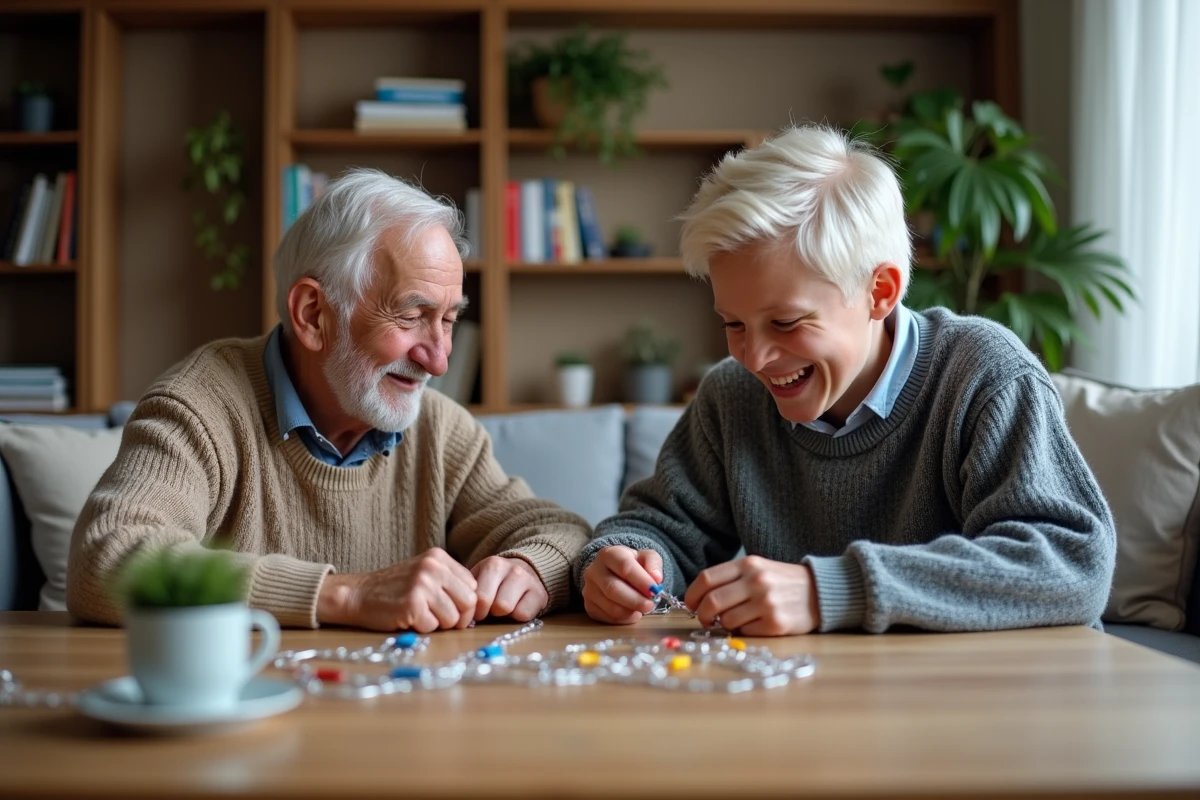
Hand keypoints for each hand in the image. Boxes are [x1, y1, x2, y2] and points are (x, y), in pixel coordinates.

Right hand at [317, 547, 476, 631]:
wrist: (357, 594)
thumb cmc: (394, 589)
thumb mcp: (424, 573)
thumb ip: (449, 583)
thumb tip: (477, 608)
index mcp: (439, 557)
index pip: (473, 586)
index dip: (466, 604)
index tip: (452, 610)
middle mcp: (433, 567)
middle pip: (469, 603)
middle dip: (458, 618)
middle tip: (440, 620)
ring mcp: (422, 585)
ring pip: (453, 618)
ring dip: (439, 625)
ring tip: (421, 617)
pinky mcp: (412, 604)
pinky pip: (433, 627)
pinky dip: (423, 629)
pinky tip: (409, 619)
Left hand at [471, 556, 547, 621]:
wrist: (524, 572)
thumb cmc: (496, 581)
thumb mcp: (480, 578)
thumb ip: (470, 591)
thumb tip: (462, 613)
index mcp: (494, 564)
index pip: (480, 597)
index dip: (476, 610)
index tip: (477, 610)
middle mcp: (513, 569)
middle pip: (495, 604)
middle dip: (490, 612)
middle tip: (490, 610)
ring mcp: (529, 581)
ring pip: (508, 609)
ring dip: (504, 614)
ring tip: (503, 607)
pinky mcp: (541, 594)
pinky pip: (524, 615)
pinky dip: (518, 617)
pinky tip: (517, 608)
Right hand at [581, 545, 662, 624]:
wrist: (615, 572)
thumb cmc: (633, 565)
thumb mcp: (646, 557)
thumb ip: (654, 564)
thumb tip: (656, 579)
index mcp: (608, 554)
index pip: (624, 566)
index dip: (640, 580)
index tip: (654, 590)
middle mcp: (593, 571)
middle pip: (613, 588)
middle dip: (635, 600)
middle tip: (650, 605)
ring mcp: (588, 590)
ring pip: (611, 607)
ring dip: (631, 611)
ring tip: (642, 608)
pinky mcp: (589, 606)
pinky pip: (608, 618)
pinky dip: (624, 619)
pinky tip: (631, 612)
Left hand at [683, 555, 820, 635]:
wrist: (820, 592)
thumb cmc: (782, 582)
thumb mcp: (758, 569)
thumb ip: (732, 579)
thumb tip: (700, 599)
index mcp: (748, 565)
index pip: (707, 579)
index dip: (692, 594)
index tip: (690, 604)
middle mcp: (756, 581)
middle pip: (712, 602)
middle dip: (702, 614)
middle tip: (705, 620)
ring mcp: (766, 603)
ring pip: (727, 620)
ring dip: (725, 624)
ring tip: (735, 621)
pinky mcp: (775, 623)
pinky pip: (745, 631)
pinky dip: (743, 631)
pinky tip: (754, 625)